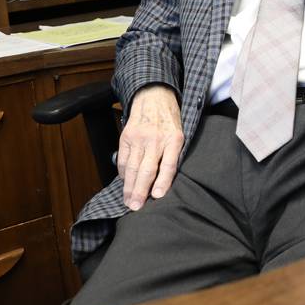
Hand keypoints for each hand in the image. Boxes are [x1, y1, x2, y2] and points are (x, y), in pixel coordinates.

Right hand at [118, 85, 182, 210]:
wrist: (154, 96)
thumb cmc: (170, 120)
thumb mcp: (180, 135)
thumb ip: (174, 155)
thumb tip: (166, 182)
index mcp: (174, 139)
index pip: (168, 165)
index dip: (163, 182)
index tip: (157, 196)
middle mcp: (156, 139)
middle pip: (147, 169)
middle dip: (141, 191)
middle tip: (136, 207)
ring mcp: (139, 138)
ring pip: (133, 167)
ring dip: (129, 187)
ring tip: (128, 202)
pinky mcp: (126, 136)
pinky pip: (124, 160)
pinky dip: (124, 174)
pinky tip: (125, 183)